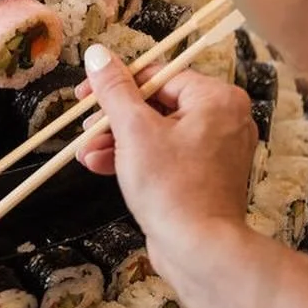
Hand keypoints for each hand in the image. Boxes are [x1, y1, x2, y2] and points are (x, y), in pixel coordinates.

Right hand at [77, 45, 257, 289]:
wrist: (200, 253)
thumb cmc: (171, 186)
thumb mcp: (133, 129)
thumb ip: (114, 88)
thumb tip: (98, 54)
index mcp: (216, 98)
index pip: (157, 75)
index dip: (115, 83)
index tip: (84, 94)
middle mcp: (223, 119)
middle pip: (155, 104)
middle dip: (113, 118)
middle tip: (83, 125)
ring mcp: (216, 150)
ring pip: (156, 131)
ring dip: (117, 140)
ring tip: (85, 152)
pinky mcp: (204, 176)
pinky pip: (165, 154)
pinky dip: (135, 158)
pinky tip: (100, 165)